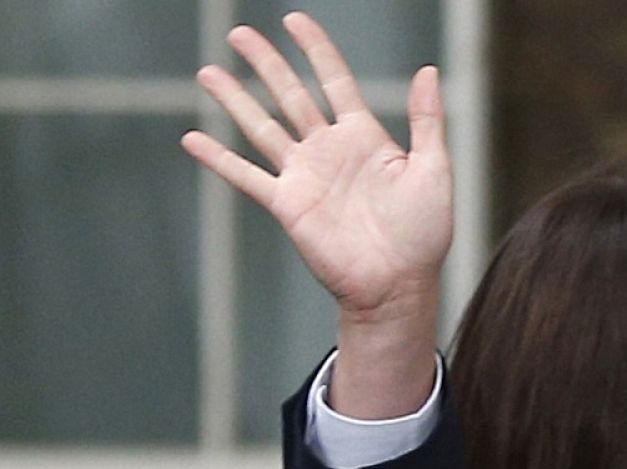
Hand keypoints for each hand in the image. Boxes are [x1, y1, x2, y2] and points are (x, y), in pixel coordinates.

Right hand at [181, 12, 448, 416]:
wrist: (399, 284)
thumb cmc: (424, 233)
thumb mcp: (434, 170)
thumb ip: (428, 121)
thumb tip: (427, 70)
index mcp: (364, 137)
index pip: (335, 81)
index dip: (315, 50)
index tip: (294, 20)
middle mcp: (329, 150)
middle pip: (291, 94)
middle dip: (266, 64)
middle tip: (239, 34)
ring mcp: (305, 176)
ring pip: (262, 127)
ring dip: (235, 100)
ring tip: (208, 72)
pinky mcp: (288, 205)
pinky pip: (247, 176)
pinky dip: (219, 159)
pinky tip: (193, 139)